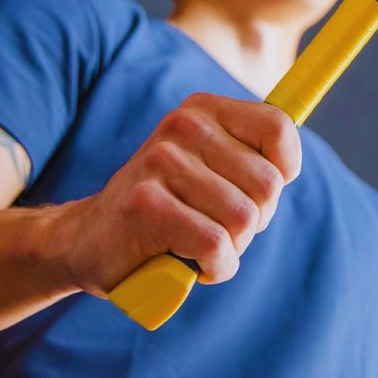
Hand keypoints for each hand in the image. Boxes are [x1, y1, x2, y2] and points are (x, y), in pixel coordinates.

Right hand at [53, 93, 301, 293]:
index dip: (285, 171)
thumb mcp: (209, 169)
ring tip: (196, 246)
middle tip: (217, 228)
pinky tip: (192, 266)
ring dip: (231, 249)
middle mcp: (182, 126)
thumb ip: (251, 156)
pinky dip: (215, 267)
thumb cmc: (166, 210)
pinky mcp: (145, 205)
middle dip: (253, 222)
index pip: (279, 128)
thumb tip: (291, 164)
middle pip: (267, 186)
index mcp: (203, 110)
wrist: (87, 241)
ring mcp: (161, 162)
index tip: (259, 195)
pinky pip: (215, 245)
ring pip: (243, 219)